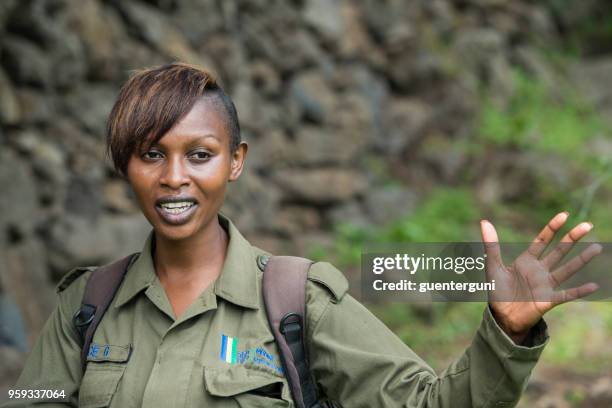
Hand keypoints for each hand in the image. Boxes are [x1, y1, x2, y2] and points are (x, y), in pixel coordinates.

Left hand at [480, 212, 600, 343]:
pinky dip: (580, 291)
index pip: (542, 241)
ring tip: (597, 247)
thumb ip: (491, 246)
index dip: (552, 228)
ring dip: (582, 259)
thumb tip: (484, 221)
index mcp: (527, 261)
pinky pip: (567, 294)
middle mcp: (540, 270)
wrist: (501, 317)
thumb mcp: (493, 267)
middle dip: (572, 238)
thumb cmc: (497, 292)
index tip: (564, 215)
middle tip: (588, 225)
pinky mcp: (549, 300)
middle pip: (559, 250)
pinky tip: (593, 285)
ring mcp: (546, 284)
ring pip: (568, 268)